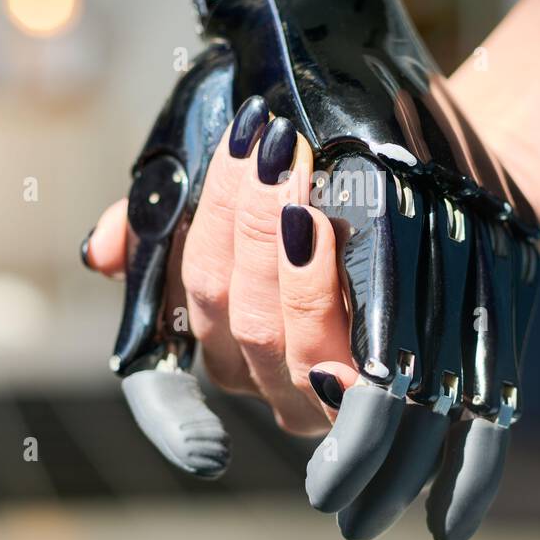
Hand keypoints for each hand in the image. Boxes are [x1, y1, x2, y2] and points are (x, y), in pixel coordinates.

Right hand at [83, 101, 352, 437]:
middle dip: (231, 217)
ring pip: (265, 328)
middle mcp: (265, 381)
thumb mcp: (238, 191)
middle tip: (256, 144)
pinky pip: (329, 344)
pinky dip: (313, 283)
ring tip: (286, 166)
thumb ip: (162, 221)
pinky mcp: (378, 383)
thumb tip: (98, 254)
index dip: (165, 396)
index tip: (168, 348)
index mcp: (224, 344)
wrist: (441, 174)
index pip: (164, 380)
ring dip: (267, 239)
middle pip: (217, 308)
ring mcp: (320, 387)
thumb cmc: (330, 189)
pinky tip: (315, 228)